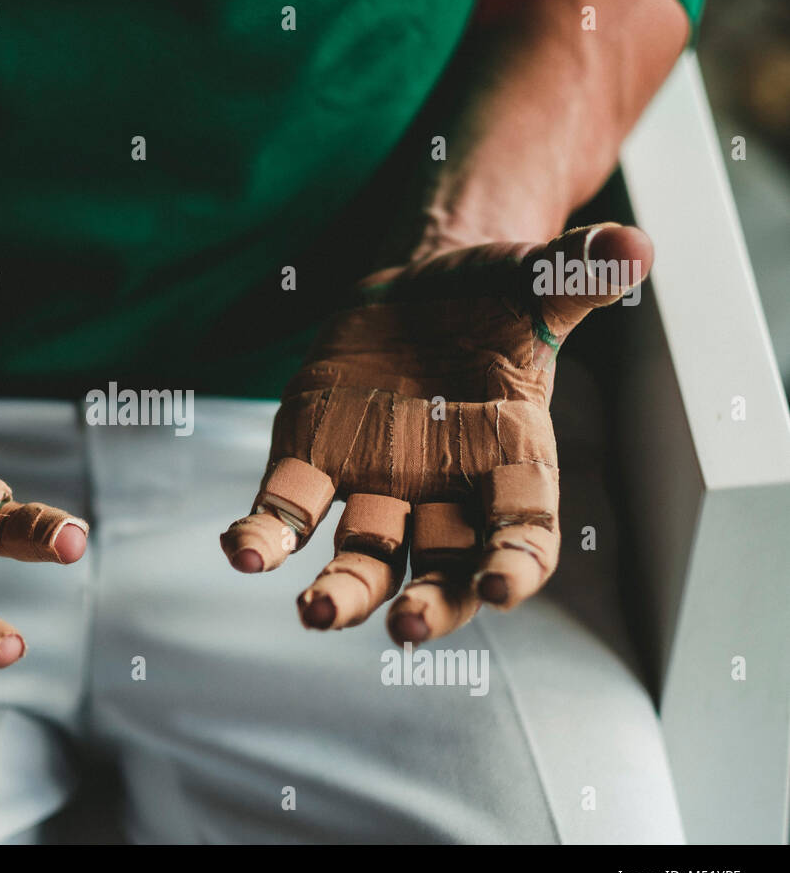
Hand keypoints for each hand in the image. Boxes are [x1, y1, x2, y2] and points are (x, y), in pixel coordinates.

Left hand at [220, 223, 650, 643]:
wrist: (419, 289)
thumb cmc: (491, 297)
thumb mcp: (533, 281)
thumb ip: (575, 274)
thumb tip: (630, 246)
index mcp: (513, 460)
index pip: (525, 530)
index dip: (517, 563)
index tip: (500, 586)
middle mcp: (446, 491)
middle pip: (444, 570)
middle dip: (429, 604)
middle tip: (405, 626)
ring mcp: (377, 484)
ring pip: (365, 557)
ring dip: (343, 591)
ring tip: (316, 613)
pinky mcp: (314, 462)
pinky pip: (288, 511)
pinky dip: (265, 536)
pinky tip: (242, 551)